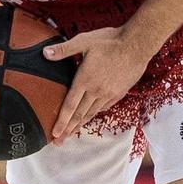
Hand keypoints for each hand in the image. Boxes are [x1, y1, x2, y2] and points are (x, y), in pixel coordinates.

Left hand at [44, 26, 151, 140]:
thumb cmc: (110, 41)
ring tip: (72, 134)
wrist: (137, 44)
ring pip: (92, 112)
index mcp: (84, 80)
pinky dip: (95, 114)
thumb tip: (45, 53)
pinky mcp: (119, 92)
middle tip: (58, 142)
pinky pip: (104, 107)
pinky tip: (90, 117)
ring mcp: (109, 92)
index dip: (61, 121)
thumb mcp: (84, 41)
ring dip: (80, 124)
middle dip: (68, 129)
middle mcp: (96, 90)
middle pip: (79, 114)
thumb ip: (64, 49)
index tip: (55, 134)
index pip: (69, 106)